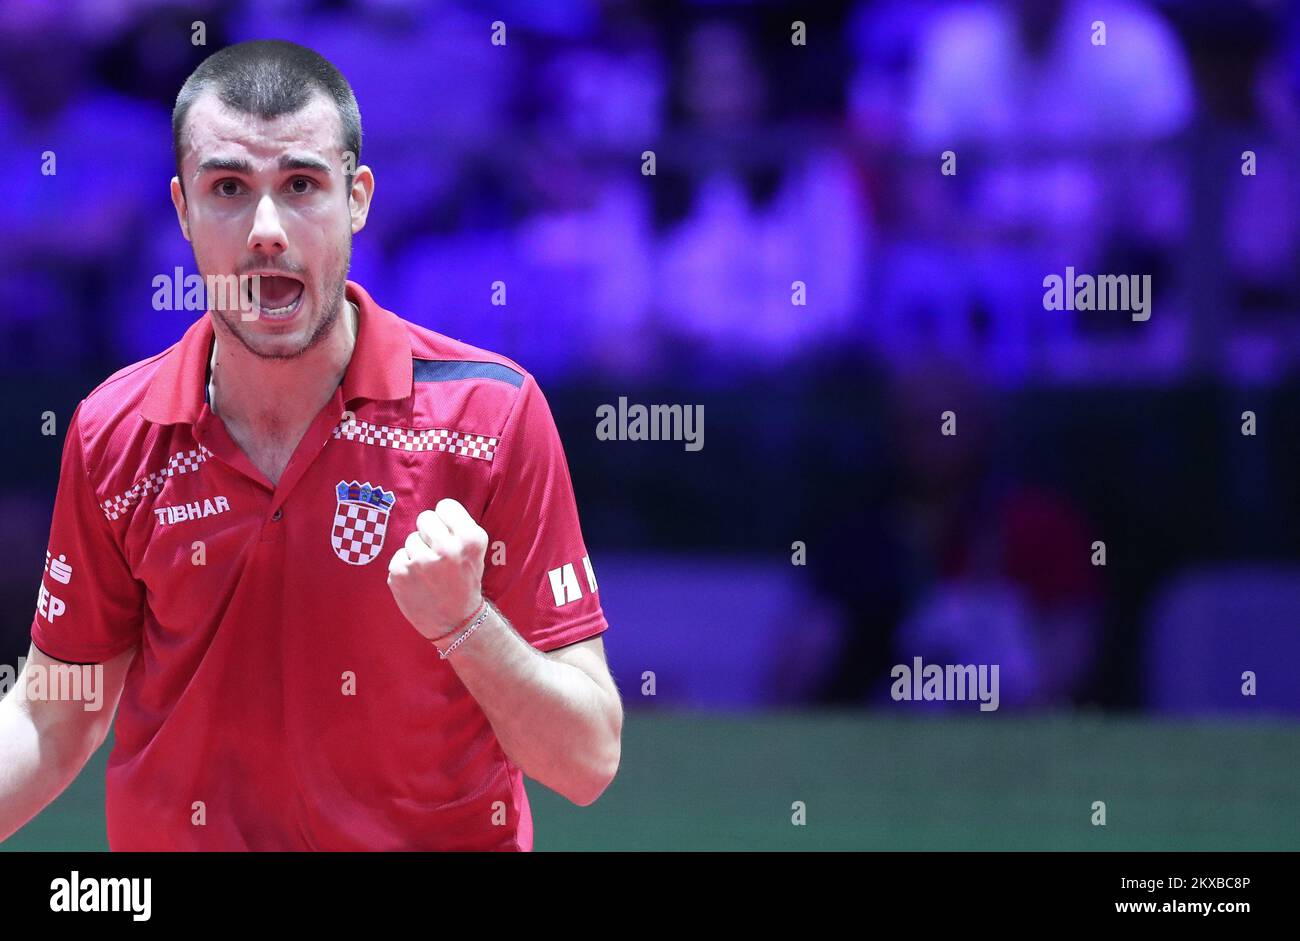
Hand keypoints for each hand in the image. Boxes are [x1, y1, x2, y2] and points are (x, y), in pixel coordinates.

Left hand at [387, 498, 488, 640]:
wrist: (456, 623)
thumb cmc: (464, 582)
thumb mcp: (476, 553)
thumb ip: (458, 528)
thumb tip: (434, 509)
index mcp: (471, 539)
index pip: (445, 506)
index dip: (446, 520)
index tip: (449, 534)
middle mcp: (447, 549)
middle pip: (425, 518)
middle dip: (429, 534)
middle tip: (438, 554)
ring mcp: (421, 562)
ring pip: (411, 539)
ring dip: (418, 553)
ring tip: (430, 573)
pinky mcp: (400, 574)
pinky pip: (398, 556)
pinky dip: (405, 568)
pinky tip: (418, 583)